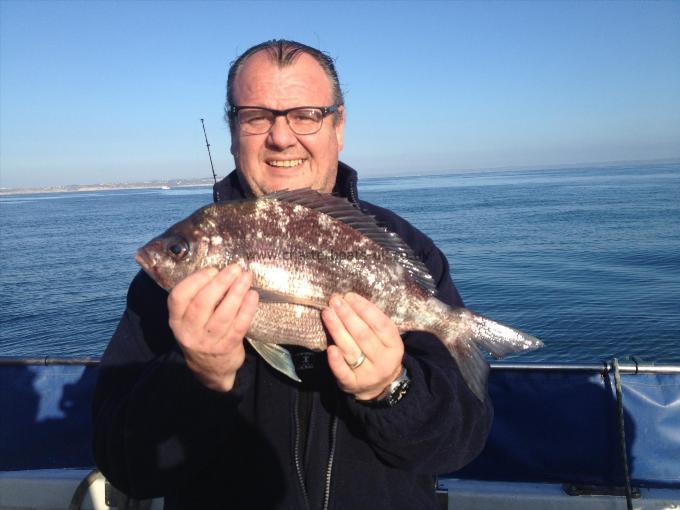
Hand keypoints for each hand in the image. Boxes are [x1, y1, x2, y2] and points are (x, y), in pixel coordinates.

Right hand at [167, 264, 258, 391]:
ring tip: (247, 277)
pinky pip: (238, 326)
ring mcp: (208, 342)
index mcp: (177, 320)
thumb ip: (198, 298)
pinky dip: (247, 309)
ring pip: (223, 314)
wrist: (210, 369)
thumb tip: (222, 271)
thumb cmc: (202, 333)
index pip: (179, 297)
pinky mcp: (227, 348)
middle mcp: (189, 332)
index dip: (196, 280)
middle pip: (203, 303)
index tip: (212, 269)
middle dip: (221, 283)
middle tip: (235, 268)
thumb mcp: (190, 319)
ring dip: (236, 292)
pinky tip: (253, 295)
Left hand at [322, 293, 403, 400]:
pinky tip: (329, 348)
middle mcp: (383, 361)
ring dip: (337, 329)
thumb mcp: (385, 339)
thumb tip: (351, 299)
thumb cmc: (379, 353)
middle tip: (335, 300)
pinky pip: (343, 372)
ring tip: (327, 313)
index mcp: (394, 346)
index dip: (364, 308)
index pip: (380, 324)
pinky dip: (336, 361)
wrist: (379, 387)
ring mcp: (368, 374)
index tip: (349, 296)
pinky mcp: (352, 384)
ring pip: (350, 349)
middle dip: (347, 315)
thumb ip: (373, 322)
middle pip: (363, 335)